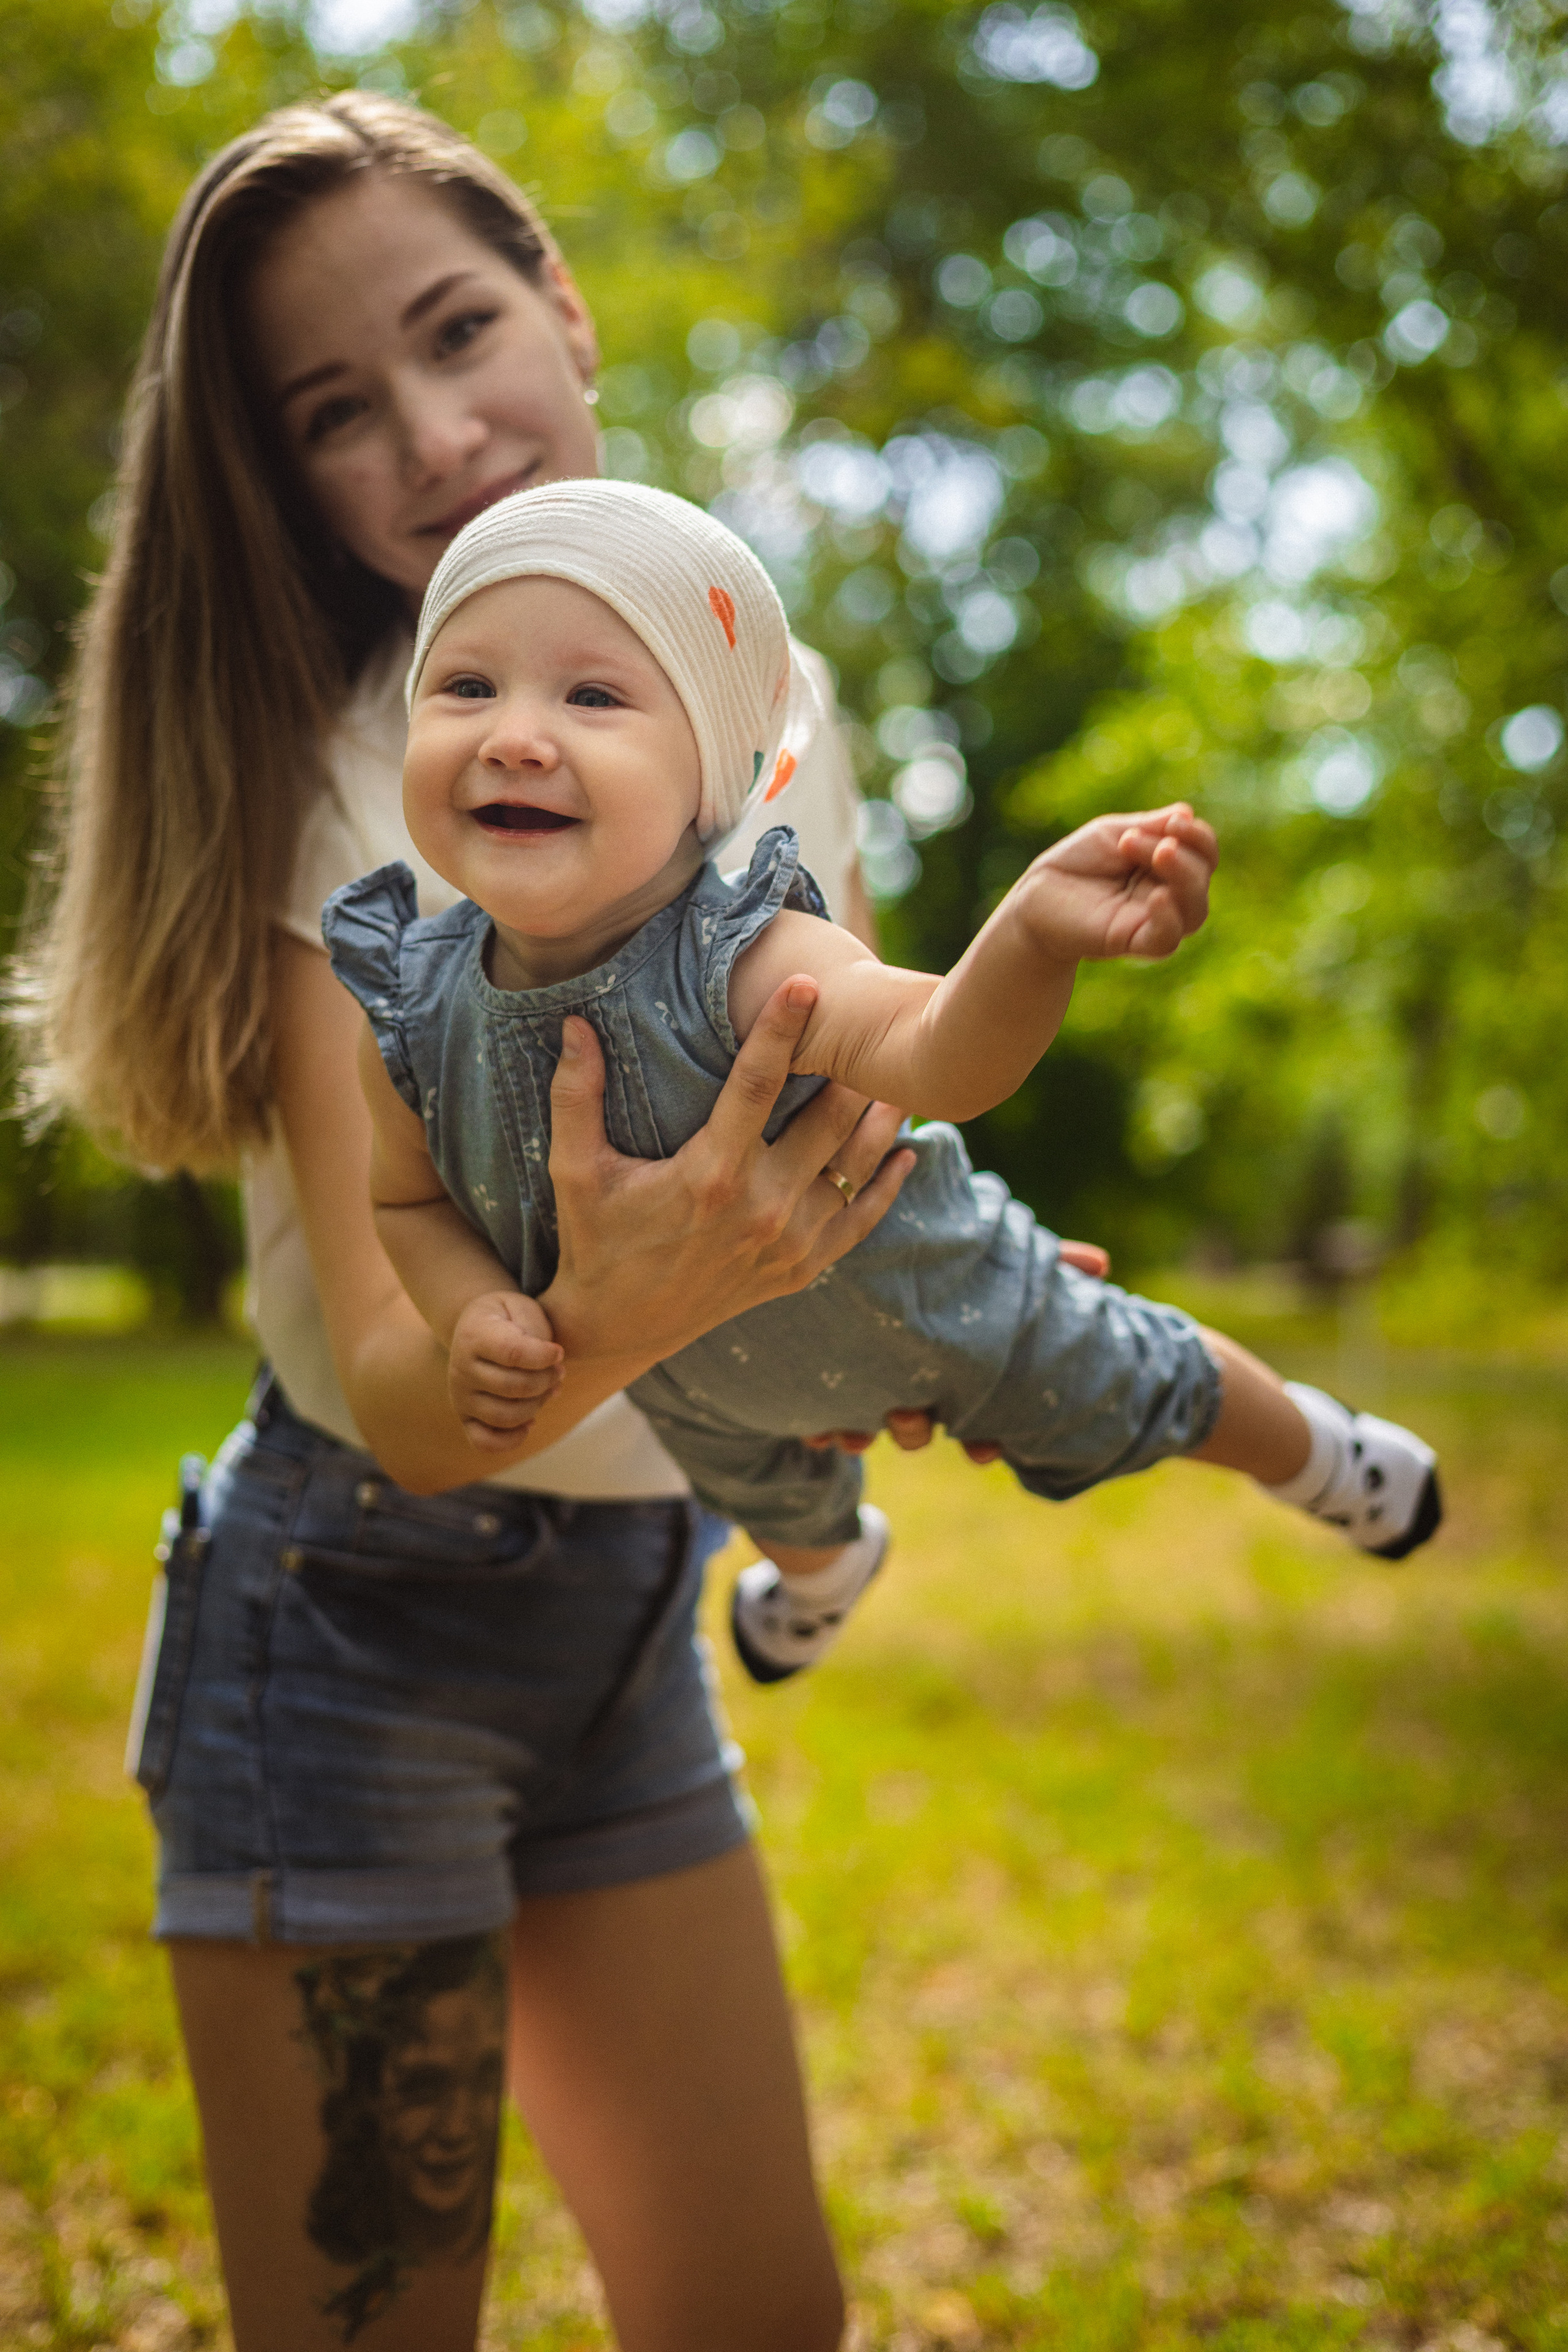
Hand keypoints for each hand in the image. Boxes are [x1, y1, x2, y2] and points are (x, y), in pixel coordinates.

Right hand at [448, 1291, 564, 1451]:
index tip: (559, 1351)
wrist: (476, 1327)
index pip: (513, 1353)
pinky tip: (530, 1421)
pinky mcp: (465, 1417)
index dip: (544, 1356)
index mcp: (474, 1335)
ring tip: (549, 1389)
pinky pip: (484, 1442)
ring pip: (505, 1416)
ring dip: (537, 1405)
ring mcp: (460, 1396)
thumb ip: (537, 1333)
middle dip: (547, 1380)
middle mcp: (460, 1368)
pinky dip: (512, 1439)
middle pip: (514, 1387)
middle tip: (559, 1370)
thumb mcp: (522, 1308)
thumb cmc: (507, 1317)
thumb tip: (553, 1368)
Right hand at [539, 976, 917, 1371]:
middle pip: (827, 1119)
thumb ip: (576, 1096)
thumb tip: (573, 1024)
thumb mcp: (575, 1170)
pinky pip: (861, 1220)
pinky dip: (887, 1185)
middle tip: (873, 1017)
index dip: (782, 1030)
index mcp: (710, 1175)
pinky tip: (905, 1150)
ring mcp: (789, 1242)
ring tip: (898, 1072)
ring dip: (879, 1118)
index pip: (757, 1084)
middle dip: (850, 1066)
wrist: (619, 1327)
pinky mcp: (802, 1269)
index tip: (805, 983)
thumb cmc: (596, 1240)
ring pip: (854, 1165)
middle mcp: (762, 1208)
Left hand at [805, 1238, 1111, 1461]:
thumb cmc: (939, 1262)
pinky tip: (812, 1430)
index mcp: (950, 1370)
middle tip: (910, 1417)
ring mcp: (865, 1386)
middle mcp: (908, 1385)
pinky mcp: (822, 1380)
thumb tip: (1102, 1262)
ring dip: (861, 1433)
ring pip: (866, 1428)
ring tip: (854, 1432)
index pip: (972, 1421)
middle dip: (913, 1432)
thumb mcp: (992, 1261)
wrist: (859, 1265)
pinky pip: (817, 1417)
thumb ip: (1043, 1263)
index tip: (981, 1448)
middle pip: (915, 1429)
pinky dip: (817, 1426)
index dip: (979, 1442)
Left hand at [1021, 803, 1216, 963]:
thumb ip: (1150, 826)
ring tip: (1160, 852)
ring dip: (1184, 877)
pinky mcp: (1132, 942)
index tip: (1174, 821)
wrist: (1036, 896)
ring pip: (1195, 911)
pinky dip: (1169, 918)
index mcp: (1167, 866)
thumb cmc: (1076, 862)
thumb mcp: (1113, 833)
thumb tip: (1187, 812)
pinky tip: (1158, 896)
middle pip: (1202, 878)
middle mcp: (1168, 894)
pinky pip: (1167, 940)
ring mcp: (1152, 921)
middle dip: (1182, 852)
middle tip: (1134, 839)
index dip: (1198, 836)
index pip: (1204, 853)